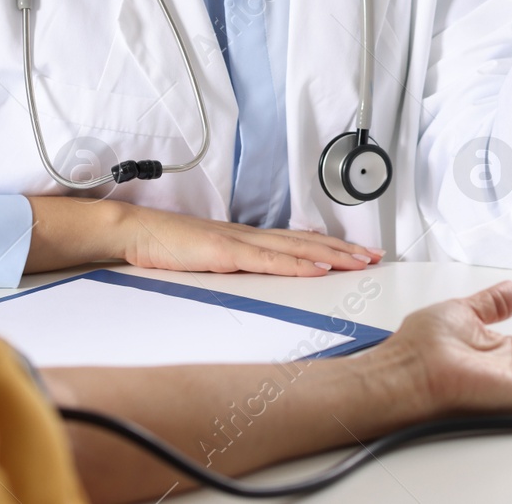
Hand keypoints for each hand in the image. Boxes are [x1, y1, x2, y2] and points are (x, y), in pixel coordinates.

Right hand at [120, 202, 383, 275]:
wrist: (137, 233)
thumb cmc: (166, 247)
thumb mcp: (208, 260)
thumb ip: (233, 266)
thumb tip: (256, 278)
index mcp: (246, 238)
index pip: (298, 241)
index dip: (330, 246)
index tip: (358, 254)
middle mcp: (249, 235)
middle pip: (306, 241)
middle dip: (344, 249)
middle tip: (375, 256)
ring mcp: (239, 241)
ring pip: (296, 248)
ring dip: (332, 254)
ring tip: (360, 261)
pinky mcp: (225, 251)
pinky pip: (268, 260)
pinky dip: (297, 263)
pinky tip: (318, 268)